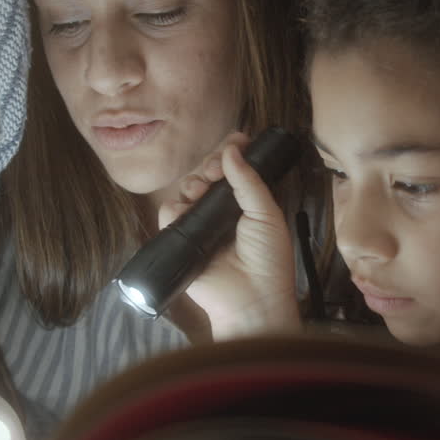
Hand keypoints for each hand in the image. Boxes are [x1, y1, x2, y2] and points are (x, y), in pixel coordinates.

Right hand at [160, 132, 300, 339]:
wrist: (252, 298)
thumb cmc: (269, 260)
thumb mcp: (267, 214)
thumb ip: (249, 181)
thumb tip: (233, 148)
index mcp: (247, 204)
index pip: (233, 169)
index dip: (230, 153)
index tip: (234, 141)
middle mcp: (222, 212)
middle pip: (206, 174)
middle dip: (209, 165)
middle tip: (215, 172)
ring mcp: (201, 226)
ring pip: (186, 190)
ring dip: (192, 183)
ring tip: (200, 192)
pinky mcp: (182, 241)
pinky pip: (170, 215)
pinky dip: (174, 208)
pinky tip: (186, 209)